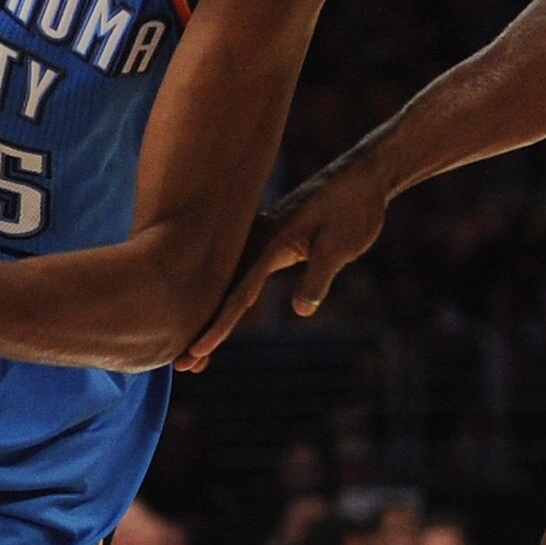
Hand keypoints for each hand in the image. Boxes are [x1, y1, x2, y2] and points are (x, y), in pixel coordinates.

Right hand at [180, 148, 392, 366]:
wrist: (362, 178)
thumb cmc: (353, 208)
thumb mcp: (340, 245)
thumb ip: (318, 276)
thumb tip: (301, 310)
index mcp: (270, 240)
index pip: (239, 292)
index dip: (218, 325)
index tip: (198, 351)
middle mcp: (256, 238)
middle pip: (221, 291)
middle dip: (201, 328)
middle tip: (184, 366)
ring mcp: (259, 239)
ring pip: (226, 283)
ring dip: (209, 315)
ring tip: (193, 352)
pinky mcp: (268, 241)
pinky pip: (240, 274)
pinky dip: (226, 298)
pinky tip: (216, 313)